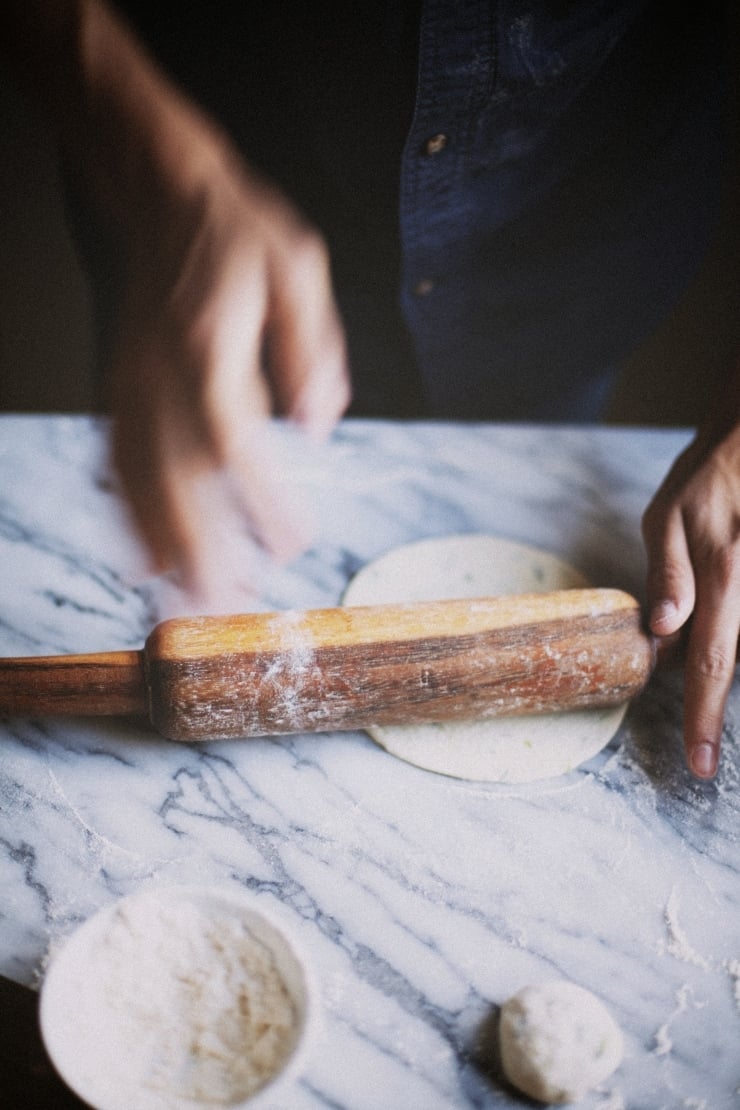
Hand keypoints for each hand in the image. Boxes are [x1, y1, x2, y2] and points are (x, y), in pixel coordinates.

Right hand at [107, 132, 349, 600]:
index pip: (233, 438)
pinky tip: (142, 562)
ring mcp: (132, 383)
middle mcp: (161, 370)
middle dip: (201, 547)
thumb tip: (318, 426)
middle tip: (231, 604)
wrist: (166, 196)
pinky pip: (117, 462)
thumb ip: (311, 350)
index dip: (260, 499)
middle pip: (174, 475)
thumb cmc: (241, 233)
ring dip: (161, 547)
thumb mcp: (299, 269)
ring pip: (138, 478)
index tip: (292, 544)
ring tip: (187, 603)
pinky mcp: (121, 389)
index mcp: (210, 341)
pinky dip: (127, 516)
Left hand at [642, 402, 739, 778]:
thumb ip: (668, 575)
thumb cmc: (709, 475)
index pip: (710, 661)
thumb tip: (664, 635)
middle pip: (734, 662)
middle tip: (704, 758)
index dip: (703, 717)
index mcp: (721, 575)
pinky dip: (730, 635)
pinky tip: (718, 637)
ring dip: (724, 666)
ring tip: (702, 706)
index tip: (700, 763)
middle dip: (714, 714)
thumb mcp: (669, 515)